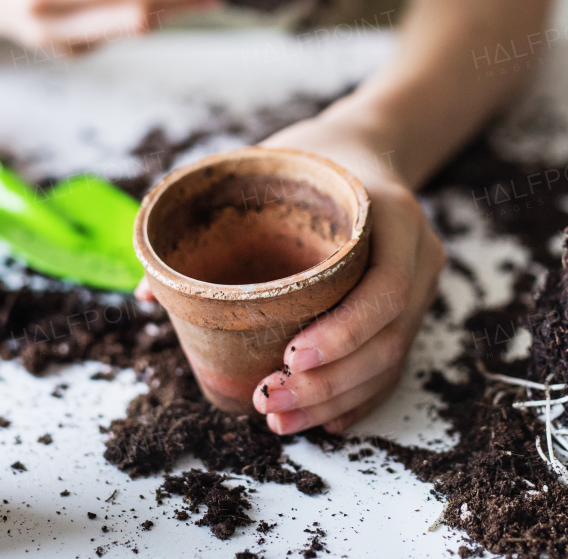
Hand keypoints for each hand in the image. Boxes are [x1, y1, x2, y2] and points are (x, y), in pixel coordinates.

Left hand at [132, 117, 444, 433]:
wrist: (366, 147)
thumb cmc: (308, 159)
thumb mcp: (268, 164)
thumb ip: (215, 213)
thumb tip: (146, 287)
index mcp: (392, 213)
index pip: (384, 288)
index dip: (344, 332)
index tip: (292, 356)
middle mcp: (418, 253)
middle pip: (387, 338)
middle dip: (329, 382)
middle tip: (271, 401)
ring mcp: (421, 283)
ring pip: (390, 361)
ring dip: (336, 399)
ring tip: (281, 420)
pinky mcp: (412, 308)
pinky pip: (392, 363)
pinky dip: (358, 397)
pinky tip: (324, 420)